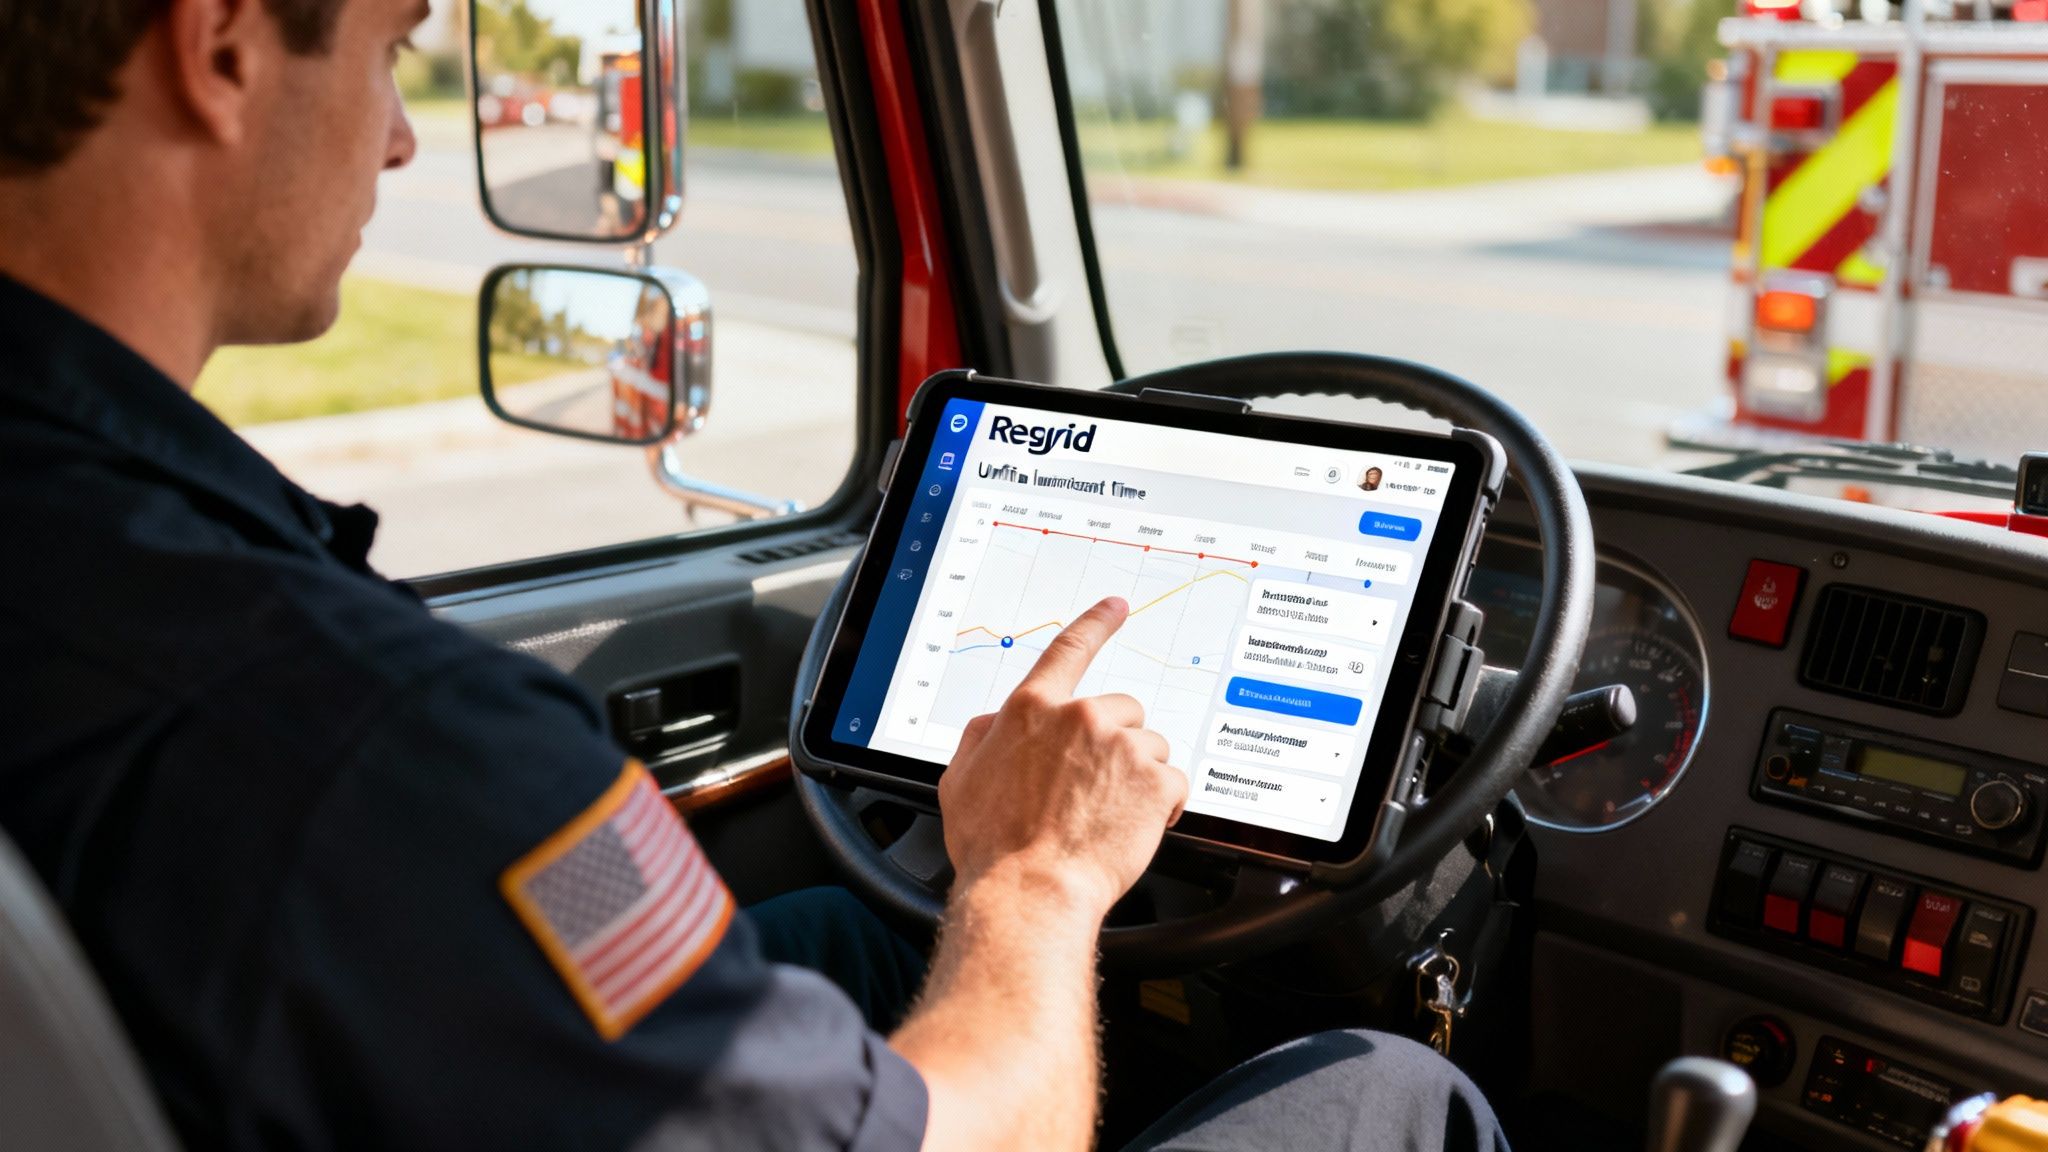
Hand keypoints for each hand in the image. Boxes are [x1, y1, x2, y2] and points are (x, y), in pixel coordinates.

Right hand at [937, 597, 1188, 916]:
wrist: (1030, 891)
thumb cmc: (994, 846)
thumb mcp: (960, 781)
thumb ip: (982, 738)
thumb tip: (997, 723)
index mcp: (1032, 710)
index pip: (1069, 650)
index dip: (1095, 623)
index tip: (1116, 607)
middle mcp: (1080, 718)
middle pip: (1123, 710)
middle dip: (1117, 743)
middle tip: (1097, 786)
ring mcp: (1121, 747)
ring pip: (1150, 747)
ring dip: (1139, 776)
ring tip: (1110, 814)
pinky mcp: (1155, 781)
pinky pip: (1175, 783)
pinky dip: (1163, 806)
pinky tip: (1135, 827)